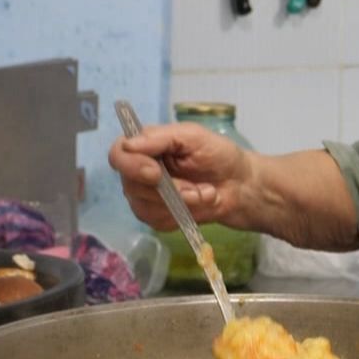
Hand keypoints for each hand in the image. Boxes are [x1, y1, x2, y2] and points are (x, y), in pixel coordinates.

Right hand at [107, 122, 252, 230]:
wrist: (240, 186)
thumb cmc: (218, 155)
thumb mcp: (193, 136)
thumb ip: (161, 137)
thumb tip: (129, 145)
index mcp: (145, 146)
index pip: (118, 155)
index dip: (132, 166)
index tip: (156, 173)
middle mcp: (139, 171)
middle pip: (131, 185)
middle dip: (169, 190)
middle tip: (198, 189)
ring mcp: (146, 196)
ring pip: (144, 207)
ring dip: (180, 203)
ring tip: (205, 193)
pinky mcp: (157, 217)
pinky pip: (158, 221)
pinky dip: (183, 215)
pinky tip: (200, 204)